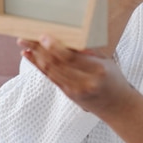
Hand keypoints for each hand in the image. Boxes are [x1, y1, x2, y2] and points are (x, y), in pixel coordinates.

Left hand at [18, 36, 134, 114]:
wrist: (118, 107)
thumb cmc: (114, 79)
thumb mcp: (107, 61)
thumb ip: (89, 51)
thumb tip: (70, 36)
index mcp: (97, 70)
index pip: (71, 58)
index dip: (55, 47)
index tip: (43, 36)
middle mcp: (84, 82)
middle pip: (56, 64)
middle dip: (38, 49)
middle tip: (26, 36)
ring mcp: (75, 90)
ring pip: (50, 71)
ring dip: (35, 56)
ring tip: (24, 43)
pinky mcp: (68, 94)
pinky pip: (49, 78)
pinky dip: (37, 65)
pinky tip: (29, 55)